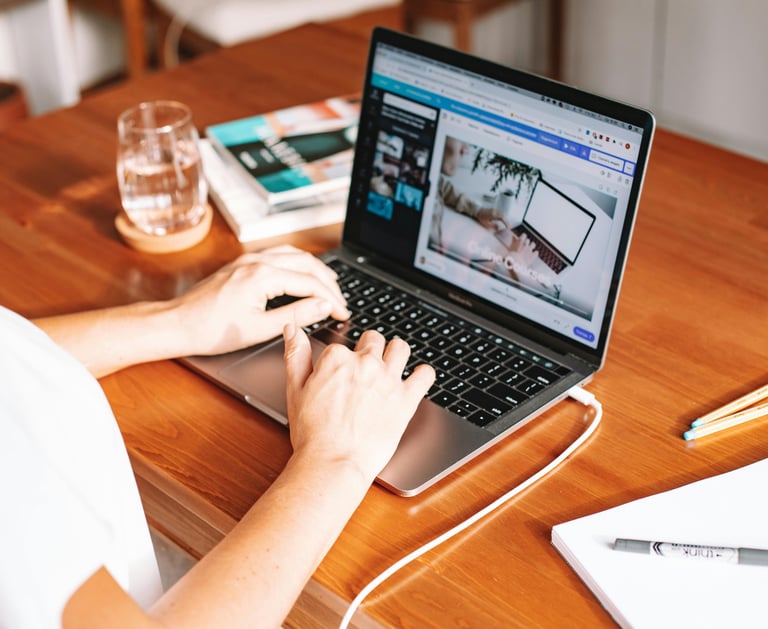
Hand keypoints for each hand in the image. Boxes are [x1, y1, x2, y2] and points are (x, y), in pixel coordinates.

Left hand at [170, 245, 349, 355]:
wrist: (177, 323)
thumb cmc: (211, 330)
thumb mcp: (259, 329)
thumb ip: (296, 316)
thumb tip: (323, 306)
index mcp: (263, 276)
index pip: (310, 283)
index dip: (332, 299)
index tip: (343, 313)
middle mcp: (257, 261)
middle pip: (307, 264)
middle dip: (328, 283)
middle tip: (341, 303)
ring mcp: (249, 259)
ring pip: (294, 255)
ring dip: (315, 270)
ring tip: (330, 286)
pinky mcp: (242, 263)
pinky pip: (279, 255)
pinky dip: (298, 263)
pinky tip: (302, 273)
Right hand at [283, 327, 435, 482]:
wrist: (334, 462)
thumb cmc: (313, 433)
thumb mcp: (295, 390)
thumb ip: (295, 355)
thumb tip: (293, 329)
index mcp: (337, 358)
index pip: (343, 345)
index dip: (342, 359)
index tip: (341, 373)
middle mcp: (365, 363)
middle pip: (374, 340)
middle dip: (370, 349)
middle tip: (366, 367)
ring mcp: (388, 379)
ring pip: (400, 348)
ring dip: (396, 352)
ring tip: (393, 363)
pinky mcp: (406, 399)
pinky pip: (425, 375)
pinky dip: (423, 373)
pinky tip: (418, 377)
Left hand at [475, 207, 509, 230]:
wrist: (477, 211)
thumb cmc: (481, 217)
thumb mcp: (486, 224)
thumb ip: (493, 226)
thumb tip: (499, 228)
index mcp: (494, 215)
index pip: (502, 218)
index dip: (506, 223)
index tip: (508, 227)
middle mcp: (495, 211)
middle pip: (503, 216)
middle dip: (506, 222)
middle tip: (508, 227)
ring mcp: (495, 210)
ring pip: (502, 214)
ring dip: (504, 219)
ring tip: (506, 224)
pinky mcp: (494, 209)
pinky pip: (500, 213)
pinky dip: (502, 217)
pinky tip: (502, 220)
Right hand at [509, 233, 537, 266]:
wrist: (516, 266)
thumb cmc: (510, 258)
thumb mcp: (508, 250)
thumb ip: (510, 244)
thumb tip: (509, 240)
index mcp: (519, 242)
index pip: (524, 235)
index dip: (523, 237)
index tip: (521, 238)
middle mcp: (525, 245)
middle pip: (528, 240)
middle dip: (526, 242)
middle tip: (524, 245)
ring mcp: (530, 250)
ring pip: (533, 244)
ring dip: (531, 246)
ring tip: (529, 248)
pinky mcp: (533, 256)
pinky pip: (536, 252)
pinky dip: (535, 253)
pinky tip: (532, 255)